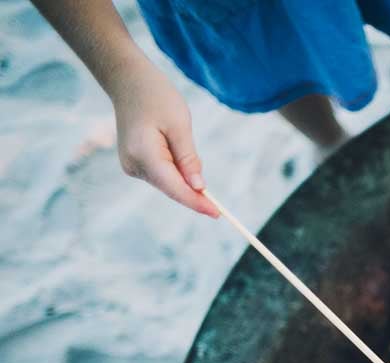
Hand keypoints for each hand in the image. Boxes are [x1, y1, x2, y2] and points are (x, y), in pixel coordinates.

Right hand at [107, 60, 217, 216]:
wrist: (128, 81)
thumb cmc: (156, 97)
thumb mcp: (179, 125)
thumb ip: (188, 158)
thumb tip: (198, 188)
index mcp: (143, 154)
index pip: (174, 187)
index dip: (197, 202)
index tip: (217, 213)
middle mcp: (133, 164)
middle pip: (171, 189)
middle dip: (194, 195)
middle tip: (219, 206)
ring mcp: (131, 165)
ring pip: (167, 184)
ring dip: (185, 181)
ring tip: (184, 148)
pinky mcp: (134, 163)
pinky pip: (161, 176)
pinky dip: (175, 174)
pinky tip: (178, 154)